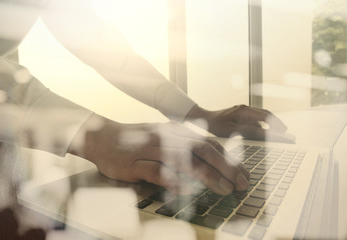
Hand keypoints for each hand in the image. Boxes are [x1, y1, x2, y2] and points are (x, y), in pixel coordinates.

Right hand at [68, 114, 248, 194]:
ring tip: (225, 189)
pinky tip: (187, 191)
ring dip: (208, 175)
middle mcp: (167, 137)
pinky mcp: (136, 163)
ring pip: (184, 160)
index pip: (209, 143)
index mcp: (176, 131)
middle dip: (226, 166)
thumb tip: (211, 158)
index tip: (243, 173)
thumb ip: (184, 144)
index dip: (229, 158)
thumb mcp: (163, 136)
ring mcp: (152, 149)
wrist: (103, 137)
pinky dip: (173, 181)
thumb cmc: (136, 140)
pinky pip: (158, 172)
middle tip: (242, 183)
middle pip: (203, 149)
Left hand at [185, 104, 290, 141]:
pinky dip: (262, 124)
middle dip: (277, 124)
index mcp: (245, 111)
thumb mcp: (233, 131)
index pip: (266, 119)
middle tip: (286, 133)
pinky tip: (265, 131)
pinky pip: (255, 118)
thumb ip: (250, 131)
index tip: (286, 134)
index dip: (277, 127)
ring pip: (262, 116)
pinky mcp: (241, 113)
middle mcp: (246, 108)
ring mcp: (243, 110)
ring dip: (271, 123)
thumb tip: (265, 134)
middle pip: (267, 115)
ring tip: (279, 132)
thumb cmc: (216, 126)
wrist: (204, 119)